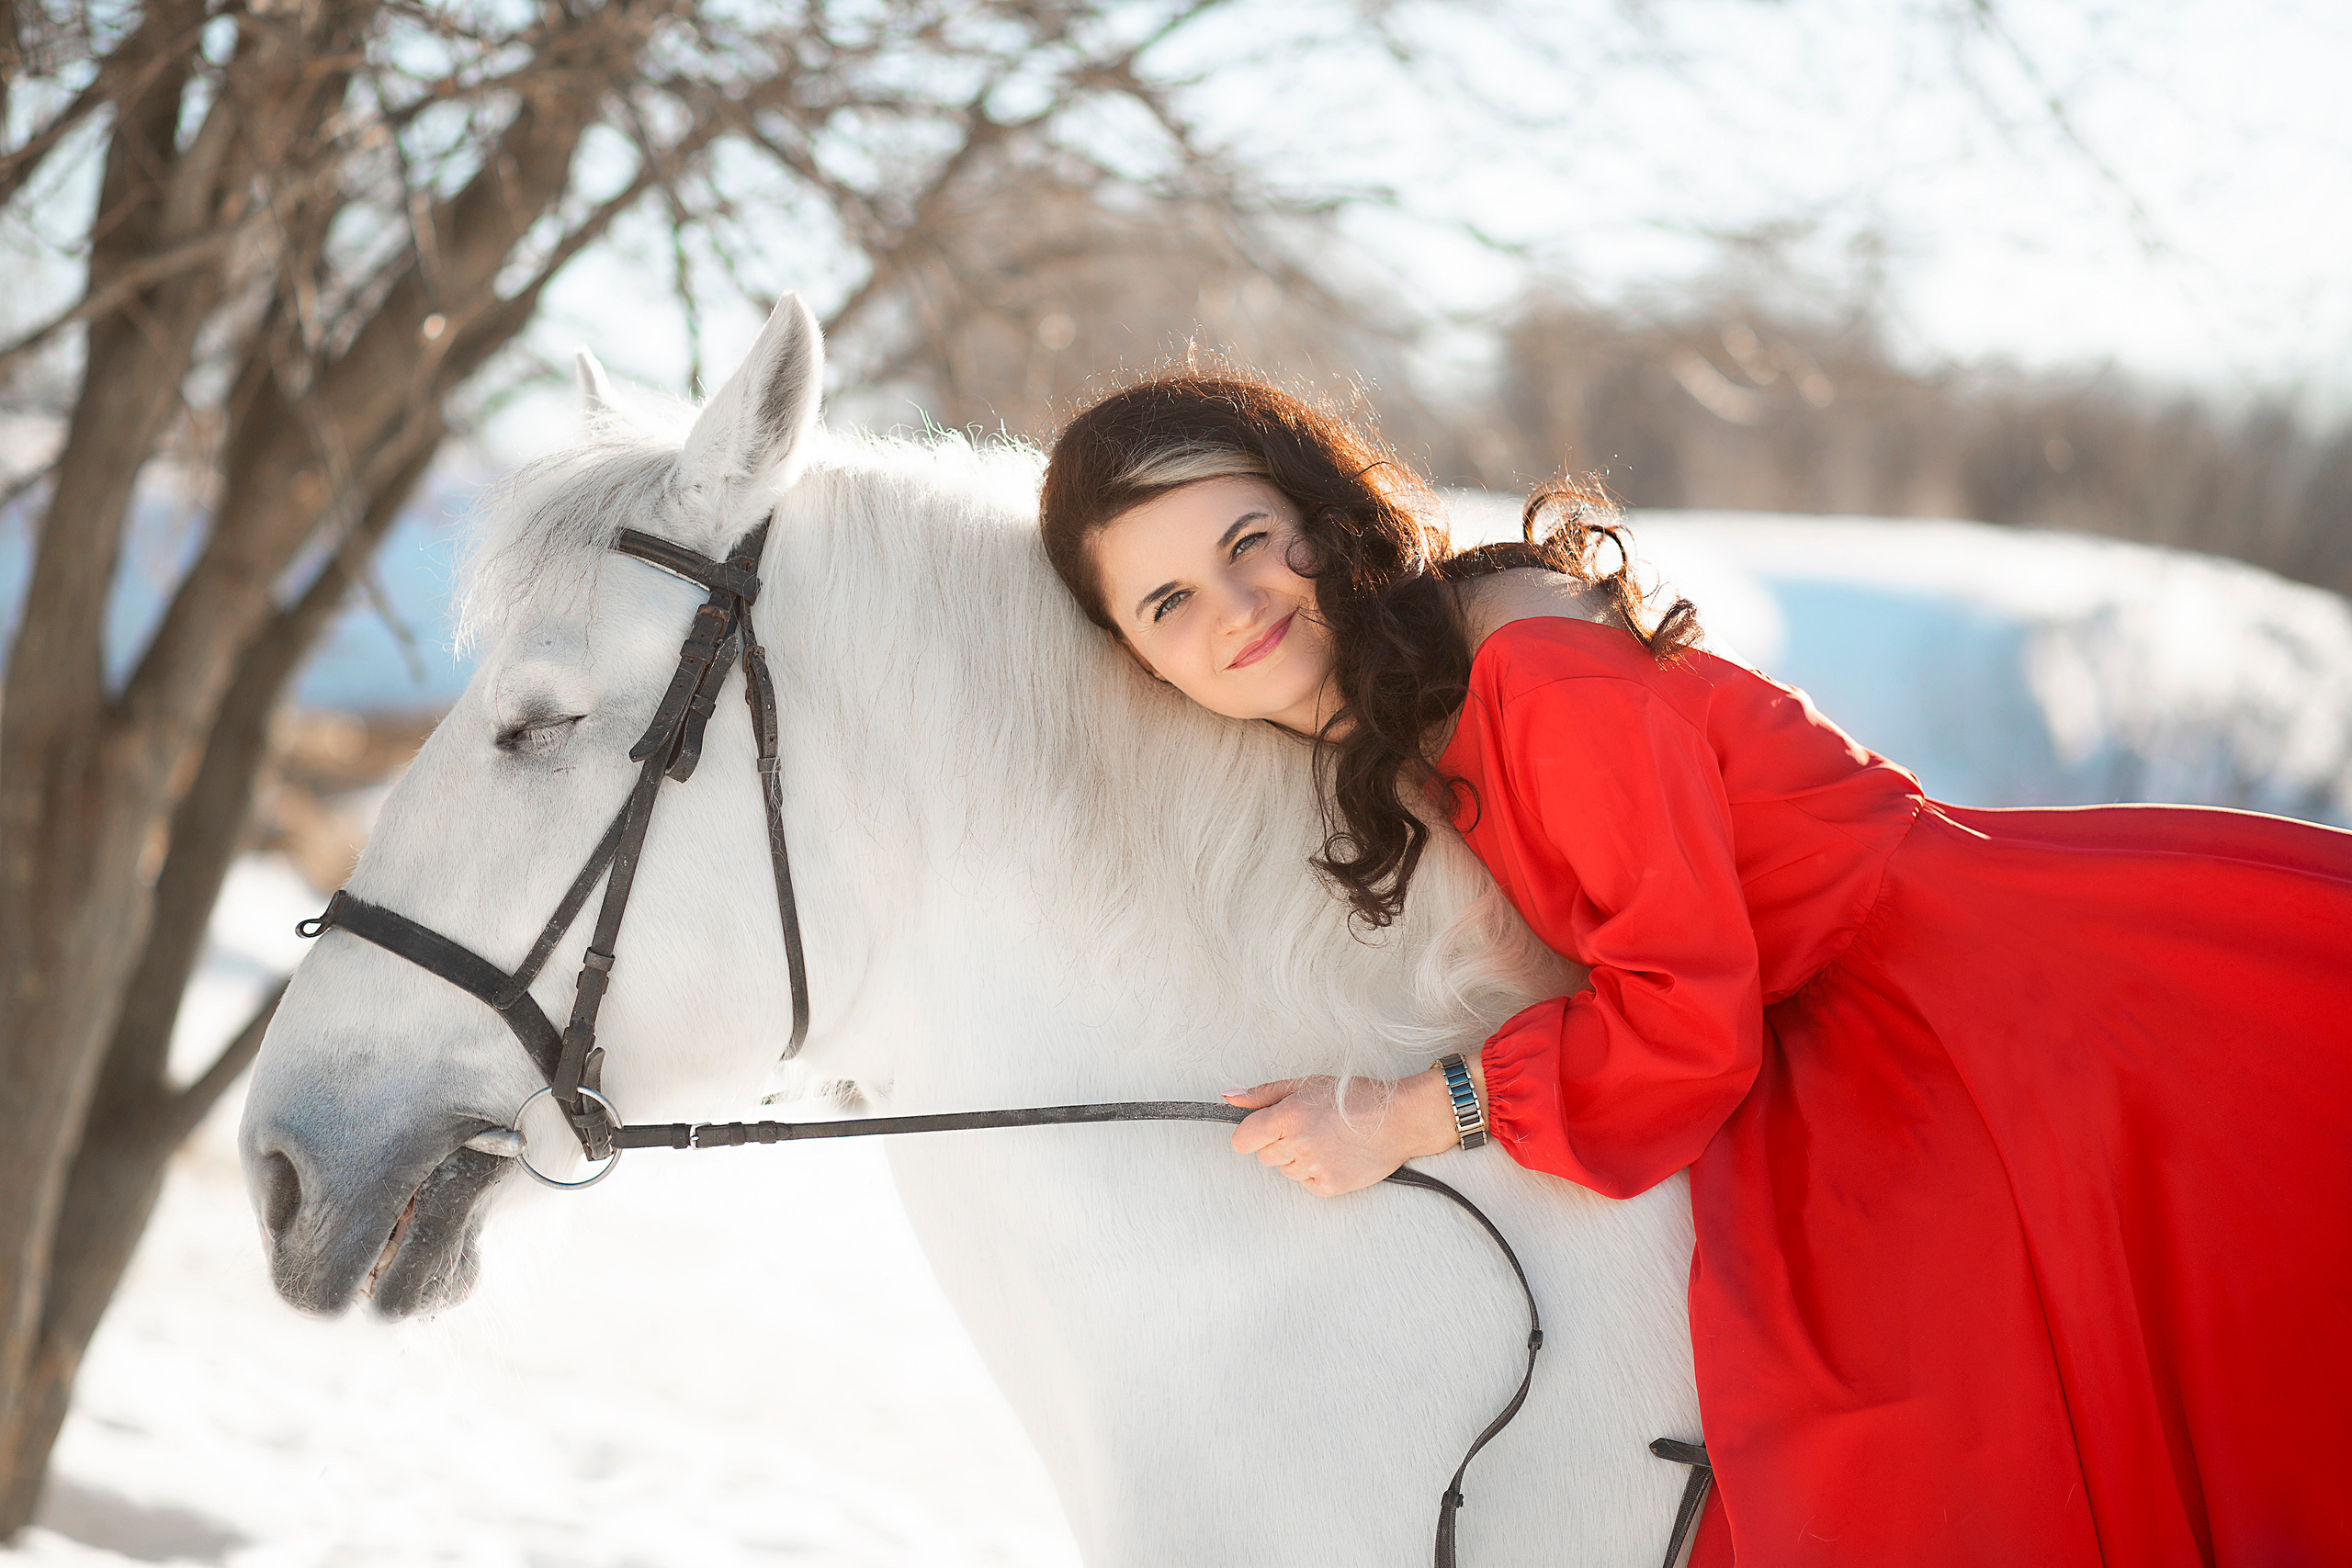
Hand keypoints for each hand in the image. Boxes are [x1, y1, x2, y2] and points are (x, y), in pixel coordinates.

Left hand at [1223, 1068, 1467, 1197]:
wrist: (1400, 1120)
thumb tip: (1229, 1098)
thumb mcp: (1307, 1084)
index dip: (1252, 1134)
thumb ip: (1264, 1094)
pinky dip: (1316, 1173)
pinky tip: (1336, 1156)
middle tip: (1309, 1128)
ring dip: (1298, 1158)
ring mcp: (1314, 1167)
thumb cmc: (1355, 1097)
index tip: (1265, 1130)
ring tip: (1327, 1140)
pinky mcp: (1329, 1186)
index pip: (1242, 1140)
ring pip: (1285, 1170)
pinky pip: (1305, 1184)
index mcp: (1289, 1114)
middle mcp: (1298, 1143)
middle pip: (1264, 1156)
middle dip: (1280, 1143)